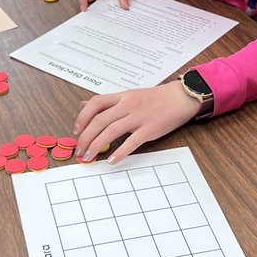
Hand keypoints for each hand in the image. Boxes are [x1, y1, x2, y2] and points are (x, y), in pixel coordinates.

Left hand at [74, 82, 201, 163]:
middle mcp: (128, 105)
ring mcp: (139, 117)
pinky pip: (131, 142)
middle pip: (100, 120)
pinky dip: (119, 152)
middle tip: (79, 151)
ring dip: (96, 146)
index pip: (96, 103)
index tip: (76, 131)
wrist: (181, 97)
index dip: (82, 117)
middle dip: (86, 138)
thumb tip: (84, 105)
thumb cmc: (155, 98)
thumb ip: (107, 101)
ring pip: (111, 131)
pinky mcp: (150, 129)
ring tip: (89, 158)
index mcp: (122, 96)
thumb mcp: (128, 95)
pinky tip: (111, 161)